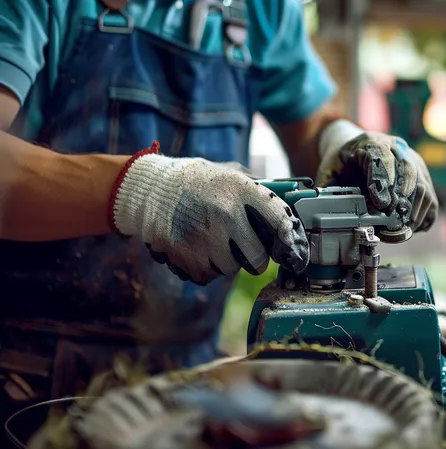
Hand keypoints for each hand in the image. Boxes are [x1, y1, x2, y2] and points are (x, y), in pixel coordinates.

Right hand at [110, 145, 308, 284]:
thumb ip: (258, 190)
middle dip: (254, 258)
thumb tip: (287, 209)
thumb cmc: (198, 182)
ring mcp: (205, 238)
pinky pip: (208, 276)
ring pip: (231, 270)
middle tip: (246, 249)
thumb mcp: (230, 174)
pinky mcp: (185, 256)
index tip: (291, 248)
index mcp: (241, 190)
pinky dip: (205, 268)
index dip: (289, 238)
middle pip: (258, 259)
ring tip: (213, 241)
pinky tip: (197, 248)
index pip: (280, 219)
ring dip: (227, 262)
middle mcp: (226, 214)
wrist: (149, 189)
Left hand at [317, 124, 437, 231]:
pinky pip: (430, 198)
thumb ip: (332, 192)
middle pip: (409, 171)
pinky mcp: (422, 175)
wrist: (354, 150)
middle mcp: (397, 147)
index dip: (383, 181)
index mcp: (371, 142)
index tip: (381, 204)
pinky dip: (423, 215)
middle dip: (402, 201)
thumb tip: (336, 216)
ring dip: (414, 212)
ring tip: (400, 230)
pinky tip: (411, 227)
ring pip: (423, 186)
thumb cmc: (341, 165)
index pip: (383, 157)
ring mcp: (413, 161)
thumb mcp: (329, 173)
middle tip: (392, 223)